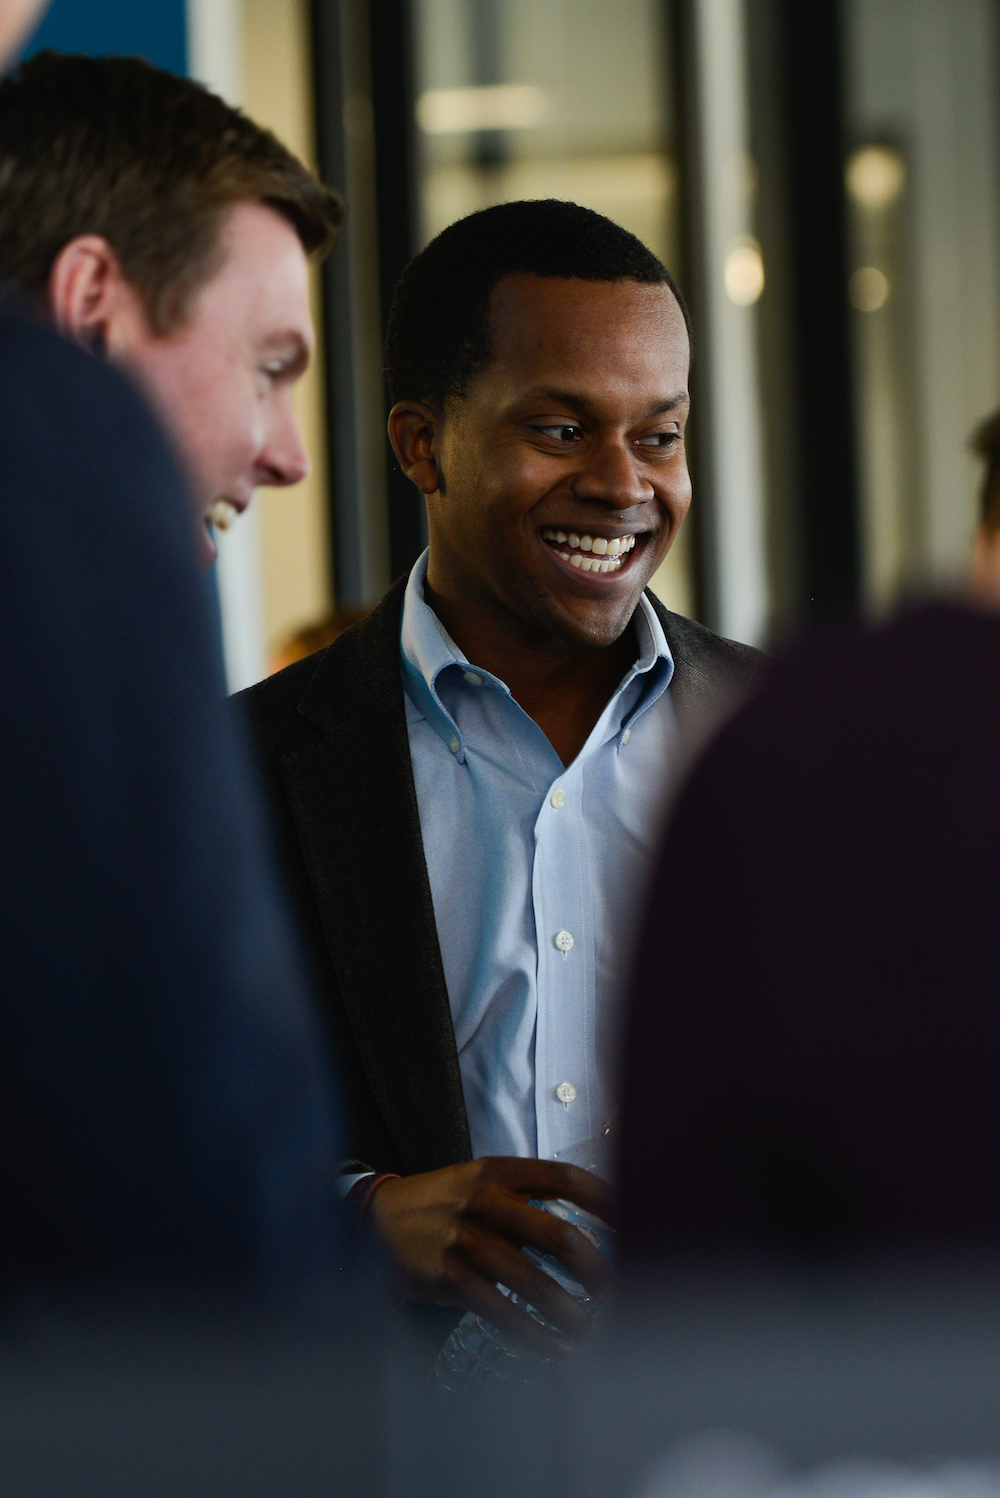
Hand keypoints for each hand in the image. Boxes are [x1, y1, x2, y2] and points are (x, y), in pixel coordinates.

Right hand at [367, 1156, 614, 1356]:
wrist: (373, 1220)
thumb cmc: (441, 1203)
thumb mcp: (479, 1181)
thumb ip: (524, 1196)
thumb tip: (582, 1225)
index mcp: (498, 1171)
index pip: (564, 1177)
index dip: (605, 1199)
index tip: (635, 1219)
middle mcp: (484, 1200)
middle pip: (556, 1234)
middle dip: (595, 1268)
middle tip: (615, 1289)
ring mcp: (464, 1238)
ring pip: (531, 1281)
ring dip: (568, 1310)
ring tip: (590, 1327)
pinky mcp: (446, 1275)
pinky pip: (499, 1310)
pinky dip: (533, 1333)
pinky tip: (556, 1347)